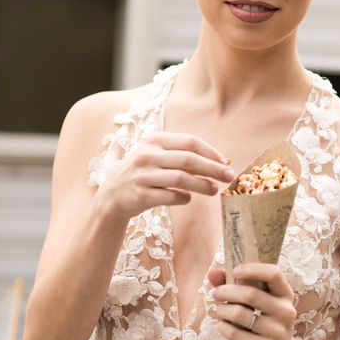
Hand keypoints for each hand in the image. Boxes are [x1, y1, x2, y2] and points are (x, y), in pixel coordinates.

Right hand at [97, 132, 234, 220]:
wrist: (111, 195)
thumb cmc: (142, 172)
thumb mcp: (155, 154)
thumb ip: (180, 153)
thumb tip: (218, 161)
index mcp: (154, 140)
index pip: (190, 142)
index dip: (211, 151)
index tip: (225, 161)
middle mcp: (147, 155)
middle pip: (188, 160)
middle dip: (213, 168)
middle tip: (228, 176)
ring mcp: (143, 175)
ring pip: (181, 179)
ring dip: (202, 185)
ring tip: (214, 190)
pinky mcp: (140, 195)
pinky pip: (170, 196)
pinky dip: (183, 198)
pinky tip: (188, 198)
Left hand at [208, 263, 298, 339]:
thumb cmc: (264, 324)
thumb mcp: (257, 304)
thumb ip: (235, 285)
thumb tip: (212, 272)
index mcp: (285, 294)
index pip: (273, 273)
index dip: (253, 269)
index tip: (234, 271)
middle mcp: (286, 311)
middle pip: (251, 294)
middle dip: (227, 291)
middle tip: (215, 294)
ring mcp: (278, 331)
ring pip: (240, 314)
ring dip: (222, 310)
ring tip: (217, 310)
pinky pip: (237, 334)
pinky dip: (224, 327)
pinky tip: (221, 326)